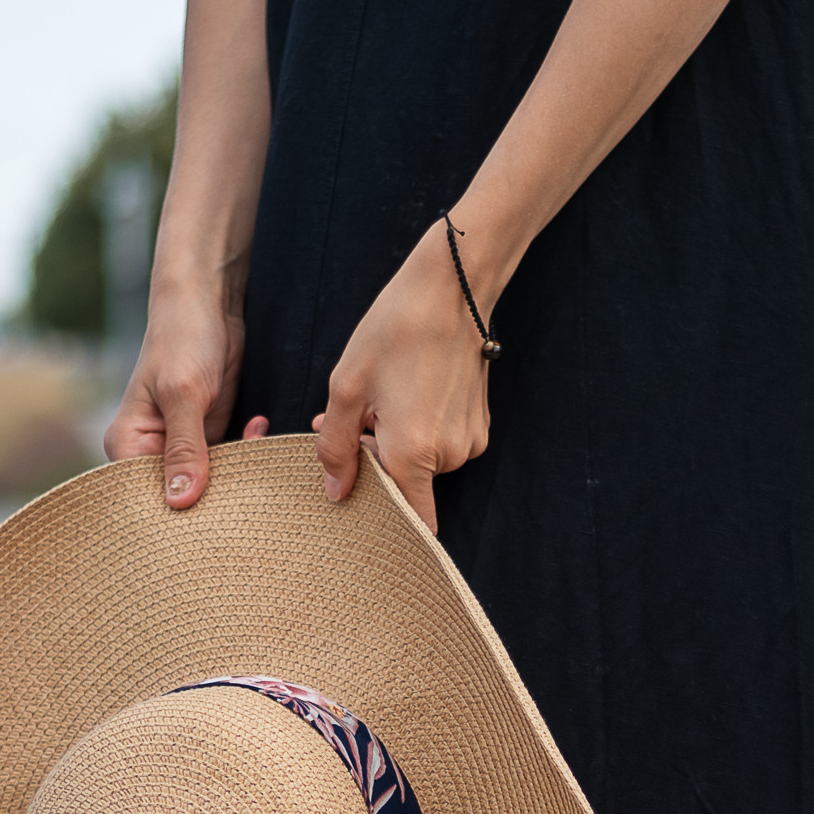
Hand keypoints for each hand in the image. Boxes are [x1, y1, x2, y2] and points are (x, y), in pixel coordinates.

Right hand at [105, 270, 251, 507]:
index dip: (176, 513)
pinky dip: (248, 449)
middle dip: (213, 493)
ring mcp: (181, 446)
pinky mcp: (209, 437)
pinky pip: (229, 462)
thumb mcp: (183, 395)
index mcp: (127, 444)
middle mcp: (149, 452)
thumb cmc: (183, 340)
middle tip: (245, 482)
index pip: (145, 497)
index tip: (212, 515)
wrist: (208, 305)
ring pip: (209, 483)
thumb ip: (185, 448)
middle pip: (179, 496)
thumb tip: (180, 501)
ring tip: (256, 443)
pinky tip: (258, 426)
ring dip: (237, 470)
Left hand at [314, 222, 493, 532]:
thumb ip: (336, 447)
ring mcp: (468, 441)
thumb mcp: (348, 386)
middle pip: (406, 485)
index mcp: (413, 452)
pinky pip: (442, 444)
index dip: (386, 523)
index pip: (412, 522)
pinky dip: (419, 430)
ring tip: (379, 400)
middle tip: (350, 423)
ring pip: (422, 463)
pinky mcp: (478, 424)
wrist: (452, 290)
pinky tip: (408, 393)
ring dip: (395, 443)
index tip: (363, 507)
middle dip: (374, 462)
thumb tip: (336, 493)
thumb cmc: (395, 331)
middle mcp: (449, 456)